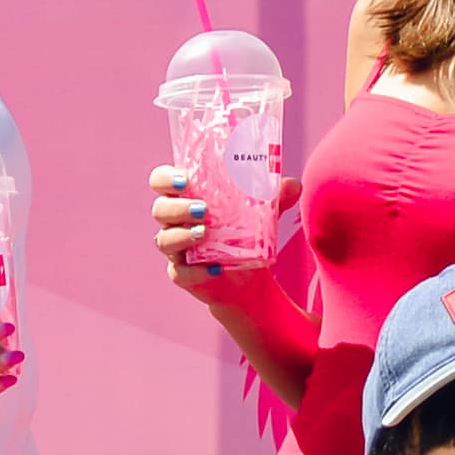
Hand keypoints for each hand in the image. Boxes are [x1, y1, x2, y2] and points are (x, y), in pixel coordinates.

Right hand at [151, 162, 299, 286]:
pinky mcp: (182, 274)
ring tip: (205, 233)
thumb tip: (294, 184)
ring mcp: (176, 249)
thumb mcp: (262, 213)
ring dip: (182, 235)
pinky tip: (215, 268)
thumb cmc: (245, 233)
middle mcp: (175, 222)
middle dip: (177, 207)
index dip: (166, 178)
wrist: (247, 276)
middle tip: (203, 208)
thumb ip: (275, 198)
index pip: (161, 181)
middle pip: (160, 209)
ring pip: (164, 240)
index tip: (185, 179)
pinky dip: (196, 271)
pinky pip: (179, 272)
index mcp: (186, 197)